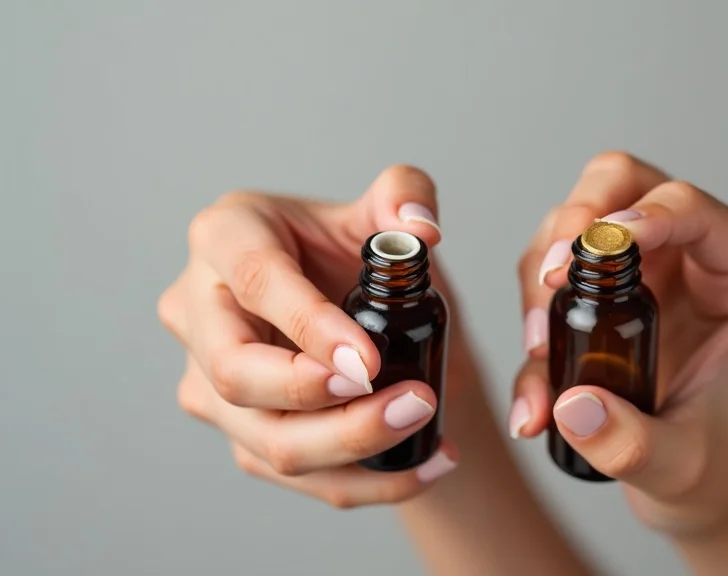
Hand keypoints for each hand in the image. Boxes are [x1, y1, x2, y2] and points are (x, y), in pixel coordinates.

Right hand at [158, 166, 461, 508]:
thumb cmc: (350, 251)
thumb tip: (421, 231)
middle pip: (237, 375)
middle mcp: (199, 310)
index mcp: (225, 237)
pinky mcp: (240, 431)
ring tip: (426, 421)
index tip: (371, 358)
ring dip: (352, 446)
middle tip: (409, 398)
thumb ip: (406, 194)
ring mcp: (209, 380)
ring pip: (265, 441)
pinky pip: (296, 476)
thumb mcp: (378, 210)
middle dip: (325, 400)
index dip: (310, 325)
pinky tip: (427, 464)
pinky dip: (366, 481)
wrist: (353, 309)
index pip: (254, 281)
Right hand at [511, 152, 727, 535]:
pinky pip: (557, 265)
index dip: (644, 216)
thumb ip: (631, 443)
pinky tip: (535, 391)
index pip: (697, 211)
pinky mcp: (612, 286)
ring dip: (543, 270)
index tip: (590, 251)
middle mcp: (697, 257)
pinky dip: (533, 310)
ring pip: (577, 216)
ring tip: (537, 352)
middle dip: (576, 221)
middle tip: (548, 280)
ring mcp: (651, 265)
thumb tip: (571, 406)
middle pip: (624, 183)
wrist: (699, 489)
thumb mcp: (679, 468)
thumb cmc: (711, 468)